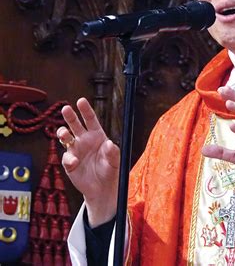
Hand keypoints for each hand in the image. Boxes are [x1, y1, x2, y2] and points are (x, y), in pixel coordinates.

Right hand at [57, 97, 119, 226]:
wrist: (102, 189)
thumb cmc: (110, 171)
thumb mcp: (115, 162)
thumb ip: (113, 153)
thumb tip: (109, 144)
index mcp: (97, 136)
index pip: (91, 120)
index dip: (86, 110)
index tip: (81, 101)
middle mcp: (85, 140)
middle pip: (75, 125)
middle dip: (70, 116)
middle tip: (66, 108)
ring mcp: (76, 150)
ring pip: (66, 138)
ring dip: (63, 134)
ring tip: (65, 134)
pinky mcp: (70, 163)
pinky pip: (66, 157)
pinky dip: (69, 159)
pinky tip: (75, 163)